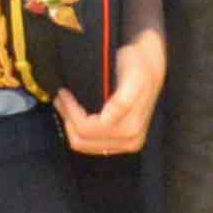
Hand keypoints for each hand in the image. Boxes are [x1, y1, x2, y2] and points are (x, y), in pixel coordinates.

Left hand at [54, 26, 166, 157]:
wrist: (152, 66)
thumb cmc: (137, 65)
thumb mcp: (132, 76)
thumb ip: (122, 101)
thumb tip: (111, 114)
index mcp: (130, 125)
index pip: (87, 128)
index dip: (70, 111)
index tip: (63, 92)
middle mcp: (130, 139)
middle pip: (82, 139)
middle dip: (67, 119)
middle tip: (61, 98)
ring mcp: (128, 143)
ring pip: (84, 145)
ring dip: (71, 127)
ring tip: (65, 105)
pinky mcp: (124, 144)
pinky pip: (92, 146)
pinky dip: (80, 132)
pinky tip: (76, 116)